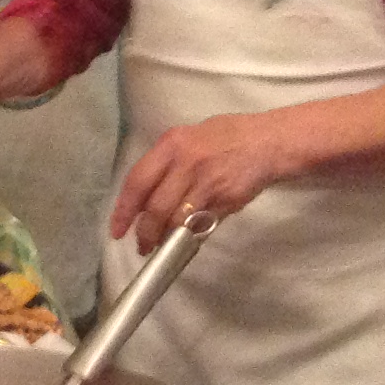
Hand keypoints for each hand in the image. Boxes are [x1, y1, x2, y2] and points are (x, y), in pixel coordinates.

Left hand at [109, 112, 293, 250]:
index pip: (138, 181)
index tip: (117, 229)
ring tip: (159, 247)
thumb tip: (143, 198)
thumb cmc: (224, 137)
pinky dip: (190, 236)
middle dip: (145, 233)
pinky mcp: (227, 201)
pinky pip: (202, 225)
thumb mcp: (187, 138)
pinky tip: (184, 239)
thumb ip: (165, 164)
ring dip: (165, 239)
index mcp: (171, 145)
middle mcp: (187, 164)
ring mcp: (208, 184)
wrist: (268, 142)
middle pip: (156, 208)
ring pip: (178, 221)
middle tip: (141, 245)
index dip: (124, 210)